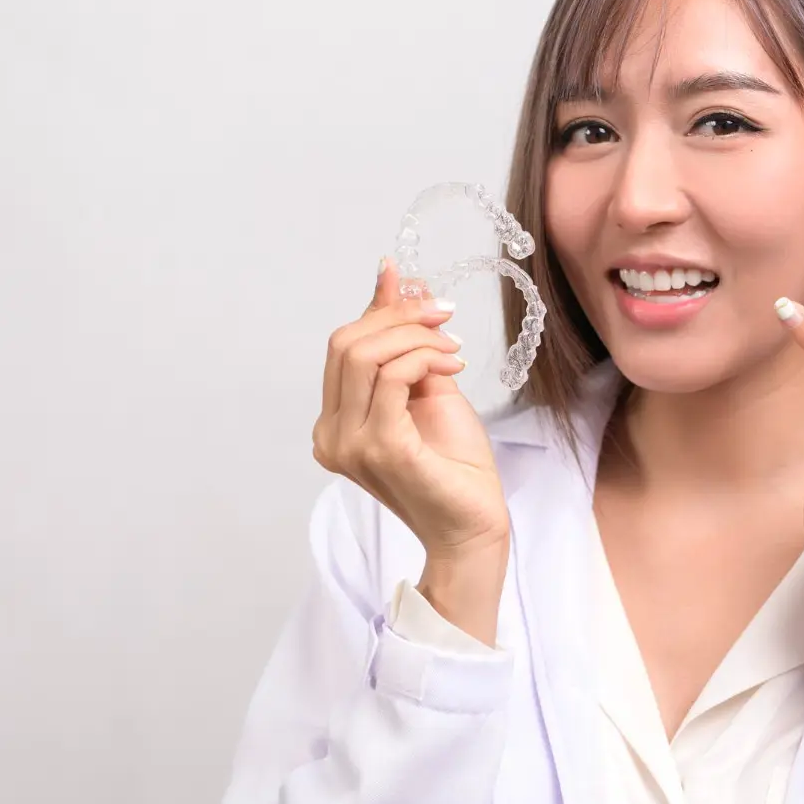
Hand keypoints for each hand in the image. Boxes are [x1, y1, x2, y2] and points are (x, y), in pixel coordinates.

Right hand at [312, 257, 509, 643]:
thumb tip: (397, 280)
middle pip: (347, 344)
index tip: (422, 293)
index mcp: (334, 423)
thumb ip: (404, 342)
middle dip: (400, 318)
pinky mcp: (380, 448)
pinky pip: (391, 378)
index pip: (342, 347)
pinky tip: (452, 365)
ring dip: (416, 337)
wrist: (473, 523)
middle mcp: (330, 436)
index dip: (379, 310)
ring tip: (453, 347)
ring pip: (366, 356)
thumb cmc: (453, 464)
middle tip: (445, 316)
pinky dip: (423, 358)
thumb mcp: (426, 386)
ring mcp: (350, 445)